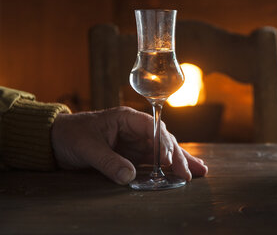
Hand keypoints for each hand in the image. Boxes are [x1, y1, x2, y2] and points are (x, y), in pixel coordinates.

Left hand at [51, 106, 207, 184]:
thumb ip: (108, 162)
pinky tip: (185, 170)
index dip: (162, 144)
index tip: (168, 161)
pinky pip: (155, 160)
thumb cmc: (71, 135)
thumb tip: (129, 176)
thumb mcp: (87, 148)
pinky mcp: (134, 153)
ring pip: (164, 150)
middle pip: (163, 139)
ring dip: (181, 161)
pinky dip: (170, 166)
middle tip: (189, 173)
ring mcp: (136, 141)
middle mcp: (136, 128)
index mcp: (127, 118)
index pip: (152, 128)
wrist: (56, 139)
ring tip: (200, 171)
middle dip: (178, 156)